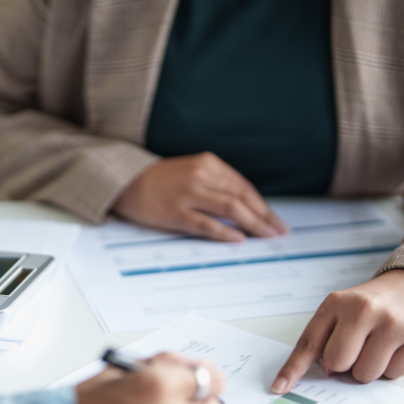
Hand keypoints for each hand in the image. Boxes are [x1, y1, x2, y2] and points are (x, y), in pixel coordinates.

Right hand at [113, 152, 287, 241]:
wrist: (125, 183)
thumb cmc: (160, 180)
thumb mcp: (192, 170)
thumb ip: (216, 183)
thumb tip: (245, 207)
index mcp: (208, 163)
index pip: (243, 187)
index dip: (262, 205)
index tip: (275, 220)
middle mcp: (201, 175)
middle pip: (242, 197)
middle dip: (264, 216)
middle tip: (278, 231)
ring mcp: (189, 194)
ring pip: (230, 209)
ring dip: (253, 224)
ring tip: (266, 236)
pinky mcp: (176, 212)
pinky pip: (207, 224)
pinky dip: (226, 232)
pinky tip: (239, 240)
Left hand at [271, 269, 403, 392]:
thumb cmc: (370, 305)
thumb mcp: (340, 310)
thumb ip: (325, 338)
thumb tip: (324, 372)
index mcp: (337, 303)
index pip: (309, 343)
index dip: (292, 369)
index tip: (278, 388)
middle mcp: (363, 309)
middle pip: (337, 364)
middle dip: (343, 366)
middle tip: (355, 349)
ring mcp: (392, 323)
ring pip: (366, 374)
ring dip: (368, 369)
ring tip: (377, 346)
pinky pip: (394, 374)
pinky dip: (391, 367)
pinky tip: (395, 347)